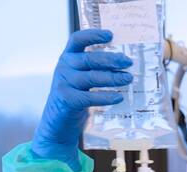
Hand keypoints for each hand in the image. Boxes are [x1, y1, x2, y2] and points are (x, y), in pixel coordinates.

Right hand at [33, 29, 132, 168]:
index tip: (110, 35)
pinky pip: (89, 97)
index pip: (77, 39)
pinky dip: (105, 96)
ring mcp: (63, 83)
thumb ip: (95, 69)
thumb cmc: (76, 97)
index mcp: (68, 57)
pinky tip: (119, 97)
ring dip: (112, 77)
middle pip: (89, 59)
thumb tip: (124, 65)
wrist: (58, 123)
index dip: (93, 35)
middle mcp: (63, 67)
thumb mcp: (82, 79)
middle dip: (111, 59)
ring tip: (128, 78)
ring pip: (91, 77)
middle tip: (128, 62)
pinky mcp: (66, 100)